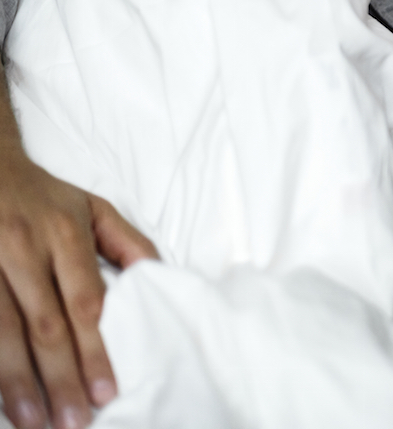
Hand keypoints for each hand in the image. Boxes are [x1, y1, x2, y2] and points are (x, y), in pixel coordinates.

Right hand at [0, 146, 157, 428]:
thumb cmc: (47, 197)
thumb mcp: (95, 208)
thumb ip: (130, 244)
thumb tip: (164, 280)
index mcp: (65, 235)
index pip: (85, 302)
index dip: (95, 349)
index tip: (107, 390)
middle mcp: (24, 250)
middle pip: (45, 326)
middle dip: (61, 378)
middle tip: (75, 421)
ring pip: (1, 333)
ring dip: (17, 383)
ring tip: (36, 422)